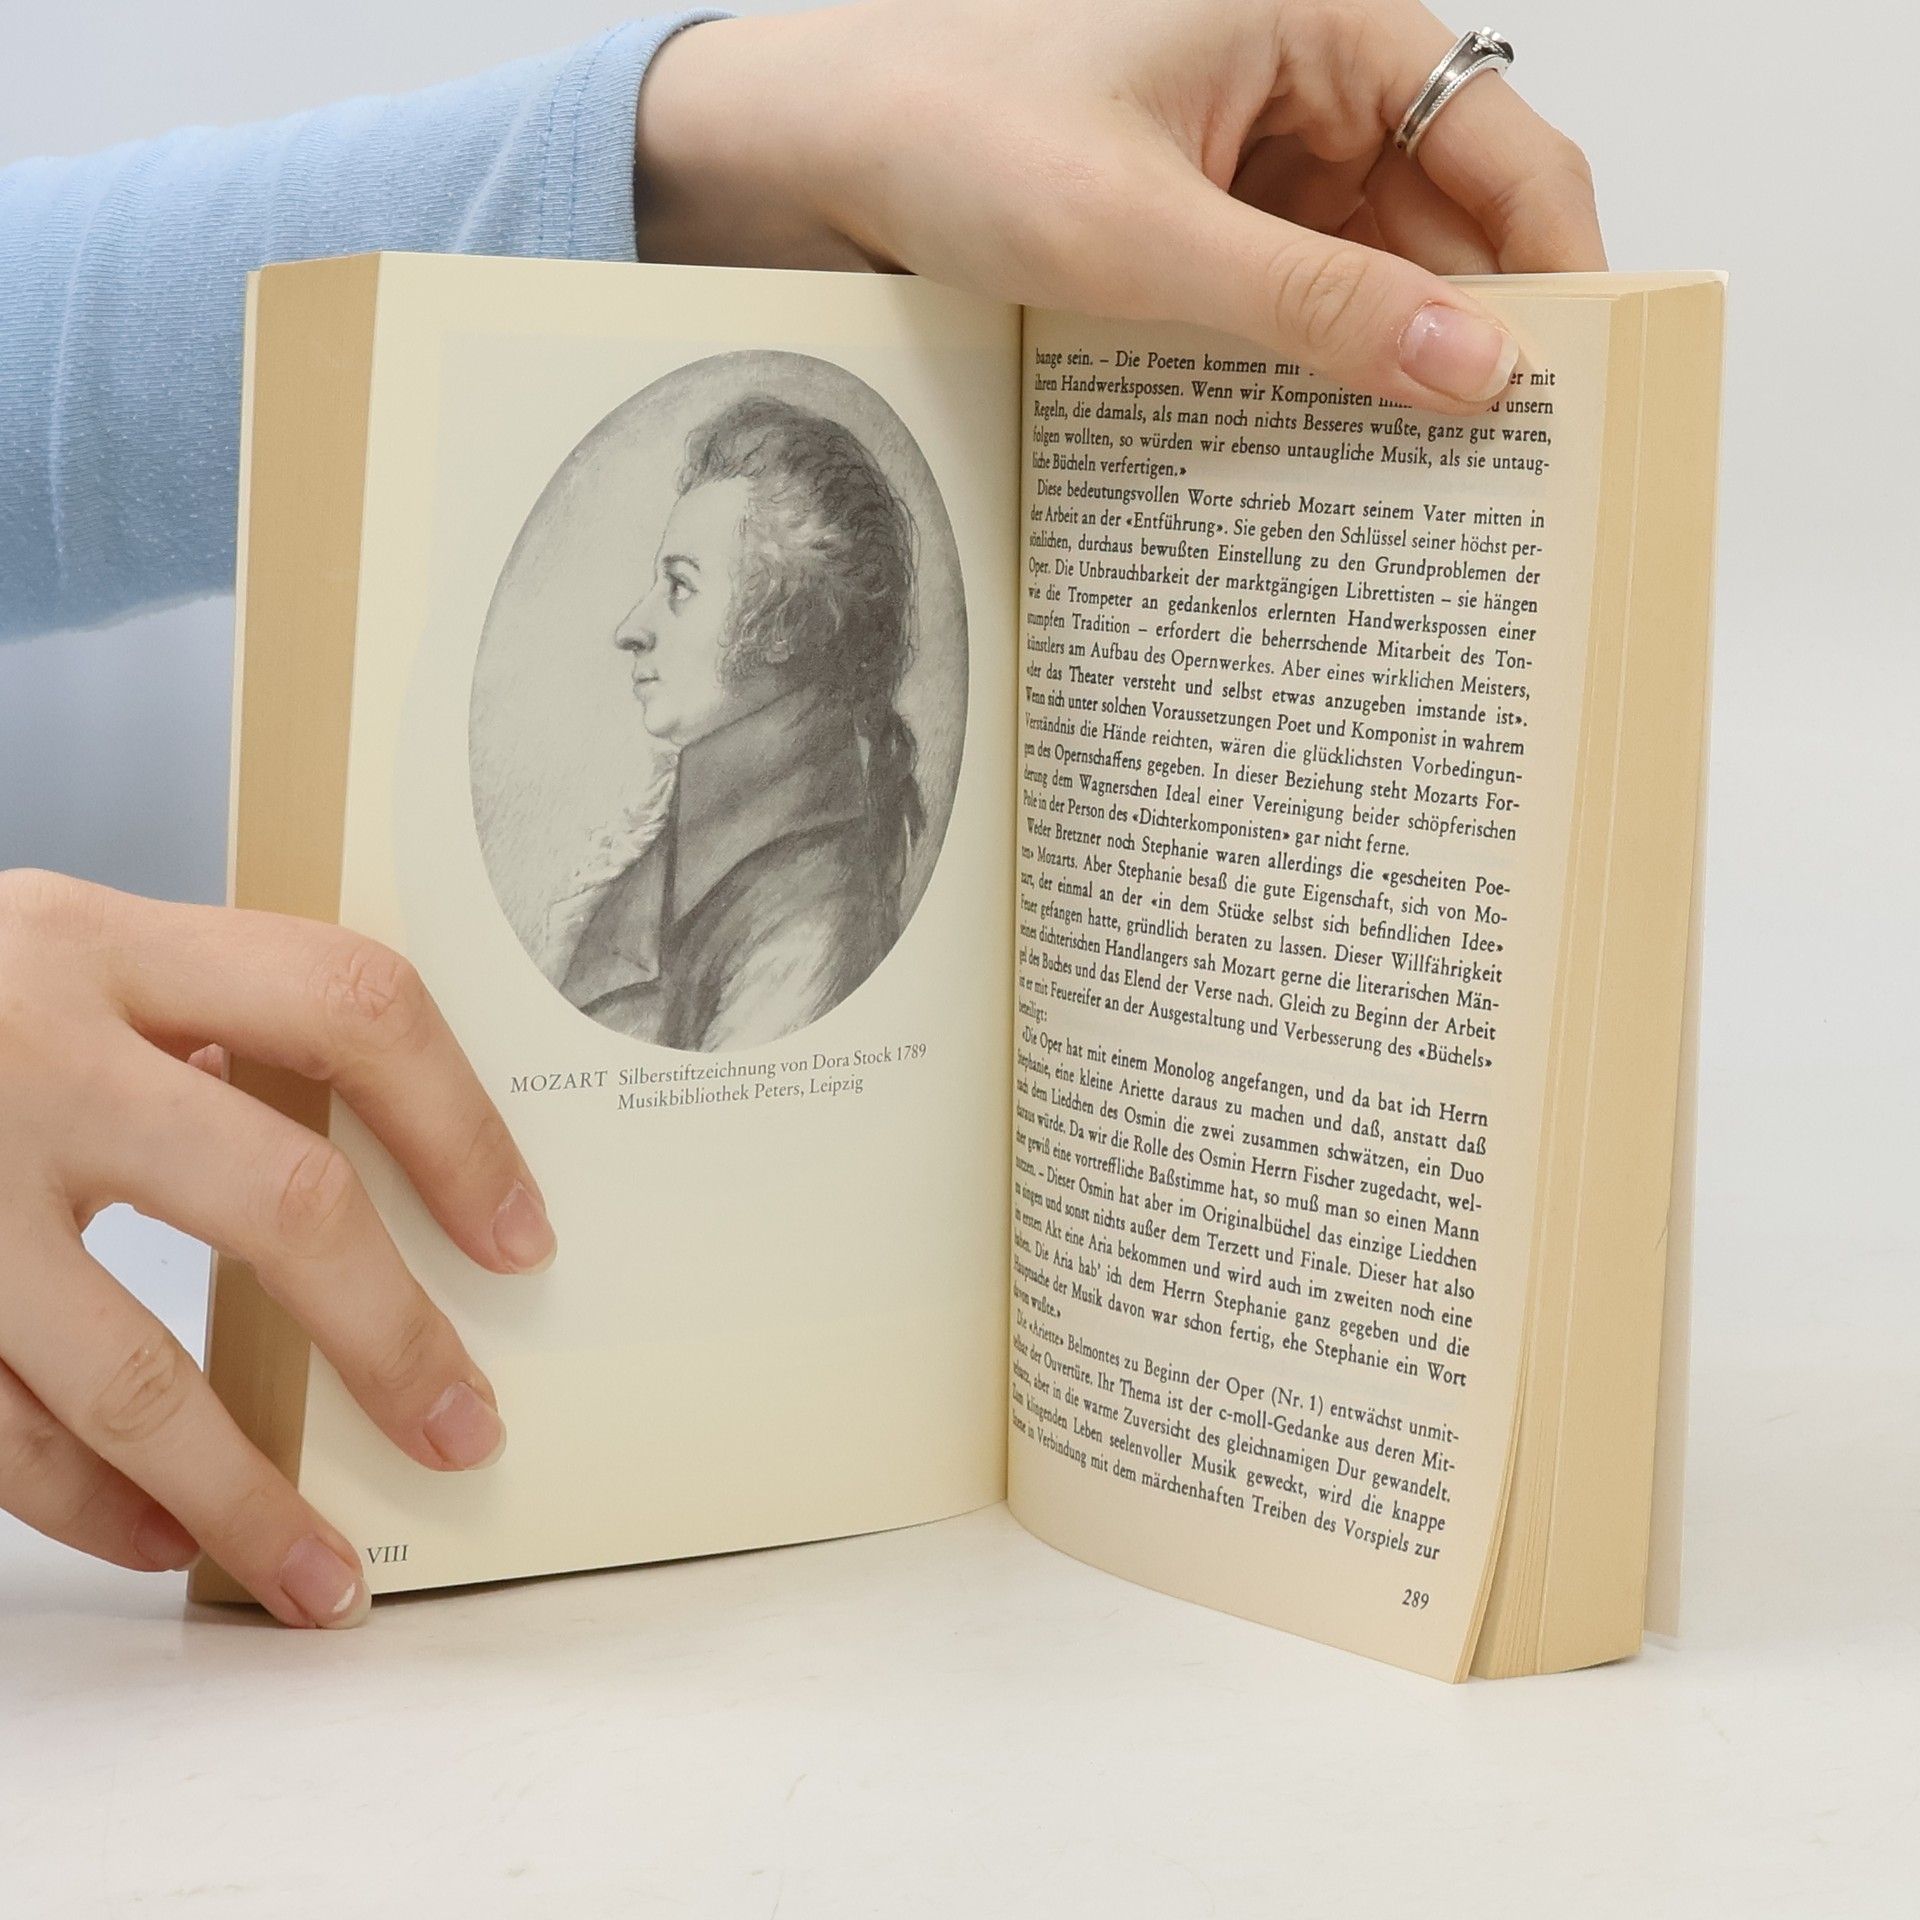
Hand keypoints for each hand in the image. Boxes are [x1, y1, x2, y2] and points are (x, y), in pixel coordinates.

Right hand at [0, 870, 556, 1626]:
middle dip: (391, 1337)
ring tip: (329, 1575)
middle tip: (469, 1426)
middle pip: (278, 1200)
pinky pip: (2, 1430)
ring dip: (243, 1492)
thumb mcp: (59, 961)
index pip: (349, 1006)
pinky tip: (165, 1539)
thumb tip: (385, 1160)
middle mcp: (24, 1053)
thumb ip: (195, 1020)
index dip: (459, 1126)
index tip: (520, 1238)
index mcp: (102, 944)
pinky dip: (93, 1507)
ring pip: (127, 1370)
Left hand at [635, 0, 1603, 410]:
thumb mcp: (1143, 233)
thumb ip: (1312, 303)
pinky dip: (1310, 371)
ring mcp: (1254, 164)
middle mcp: (1305, 89)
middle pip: (1447, 222)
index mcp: (1322, 28)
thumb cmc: (952, 132)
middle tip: (1504, 472)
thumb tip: (1472, 367)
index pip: (1499, 144)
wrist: (815, 154)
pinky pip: (1293, 302)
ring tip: (1419, 484)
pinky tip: (1319, 450)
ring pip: (1373, 274)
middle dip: (1474, 335)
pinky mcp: (1202, 228)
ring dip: (1390, 367)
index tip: (1580, 386)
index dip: (1557, 263)